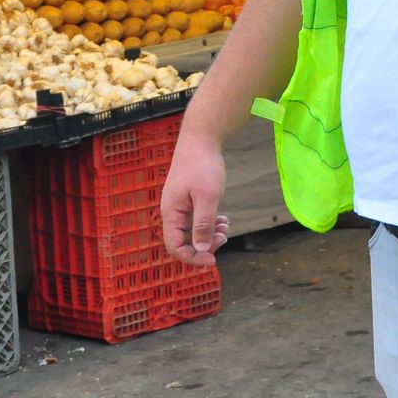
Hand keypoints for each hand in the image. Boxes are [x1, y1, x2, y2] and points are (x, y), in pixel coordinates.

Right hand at [160, 133, 230, 265]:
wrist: (201, 137)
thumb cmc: (203, 165)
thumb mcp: (207, 196)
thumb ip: (204, 224)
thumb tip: (202, 249)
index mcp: (171, 212)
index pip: (175, 247)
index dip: (193, 258)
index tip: (213, 260)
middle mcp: (172, 210)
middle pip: (183, 241)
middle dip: (204, 245)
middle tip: (224, 237)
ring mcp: (179, 203)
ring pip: (191, 230)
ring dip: (208, 234)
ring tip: (226, 228)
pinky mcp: (188, 197)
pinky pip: (196, 218)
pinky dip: (210, 222)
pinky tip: (224, 220)